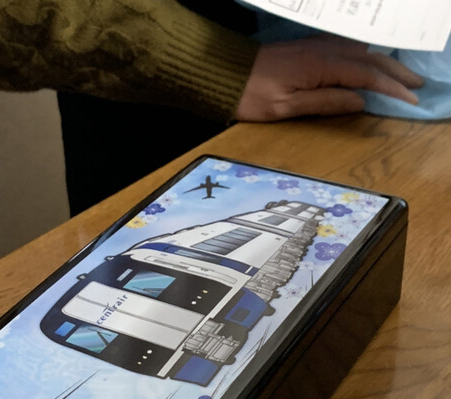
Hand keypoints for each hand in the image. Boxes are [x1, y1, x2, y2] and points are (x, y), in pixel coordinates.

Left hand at [235, 37, 422, 120]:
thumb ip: (324, 103)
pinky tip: (371, 63)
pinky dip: (366, 56)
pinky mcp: (309, 49)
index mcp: (320, 66)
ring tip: (402, 76)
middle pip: (369, 58)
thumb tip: (360, 102)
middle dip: (396, 72)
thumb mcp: (286, 108)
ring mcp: (316, 46)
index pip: (366, 75)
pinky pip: (347, 48)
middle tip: (417, 85)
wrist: (225, 75)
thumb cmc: (251, 96)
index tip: (410, 98)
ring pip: (360, 51)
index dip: (391, 87)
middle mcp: (322, 50)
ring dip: (384, 63)